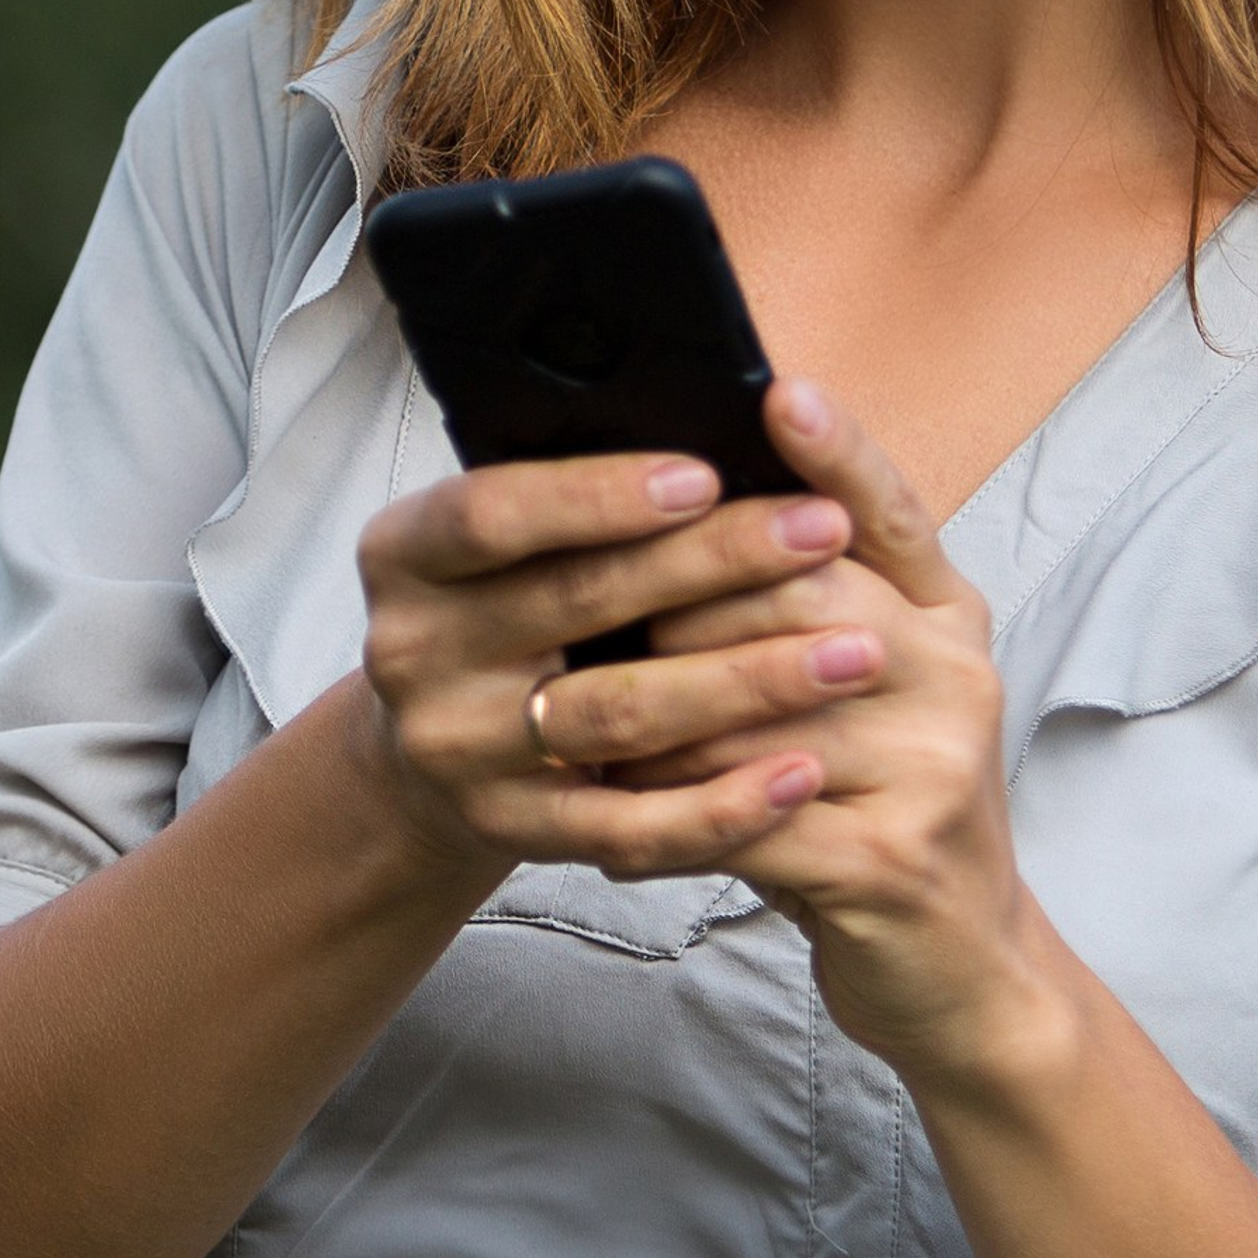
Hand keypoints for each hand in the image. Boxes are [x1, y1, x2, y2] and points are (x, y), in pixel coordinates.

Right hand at [355, 448, 872, 889]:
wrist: (429, 758)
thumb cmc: (502, 611)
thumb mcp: (502, 543)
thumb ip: (578, 496)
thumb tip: (716, 426)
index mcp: (404, 555)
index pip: (493, 514)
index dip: (598, 495)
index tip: (706, 474)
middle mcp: (413, 654)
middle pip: (576, 603)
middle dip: (714, 565)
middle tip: (825, 532)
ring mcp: (459, 753)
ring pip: (616, 716)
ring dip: (746, 683)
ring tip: (853, 652)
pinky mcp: (513, 832)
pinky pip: (627, 828)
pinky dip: (720, 806)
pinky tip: (802, 772)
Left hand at [626, 380, 1084, 1103]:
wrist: (960, 967)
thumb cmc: (870, 811)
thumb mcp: (860, 697)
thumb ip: (798, 614)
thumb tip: (671, 523)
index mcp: (947, 616)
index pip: (891, 510)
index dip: (837, 449)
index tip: (779, 390)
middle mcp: (957, 673)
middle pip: (799, 594)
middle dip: (676, 607)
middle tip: (578, 624)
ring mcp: (937, 765)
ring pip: (754, 711)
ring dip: (649, 727)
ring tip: (565, 731)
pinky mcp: (895, 858)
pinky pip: (748, 821)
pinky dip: (667, 828)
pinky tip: (606, 837)